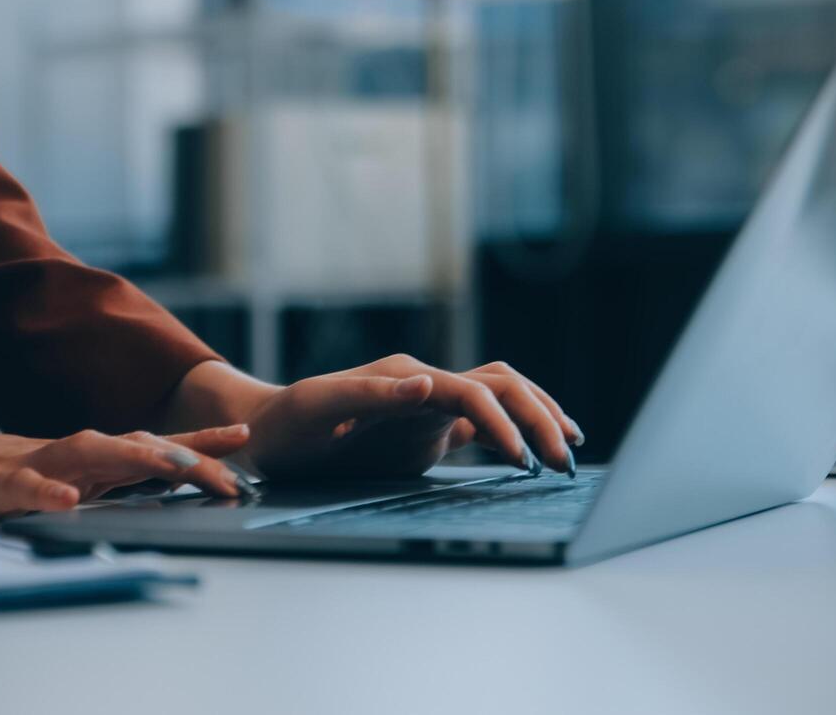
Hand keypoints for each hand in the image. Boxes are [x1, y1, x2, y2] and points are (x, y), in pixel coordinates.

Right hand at [0, 378, 251, 517]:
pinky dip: (43, 492)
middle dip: (186, 453)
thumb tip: (93, 497)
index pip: (138, 451)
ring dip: (134, 459)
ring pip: (84, 457)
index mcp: (63, 460)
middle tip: (238, 459)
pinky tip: (69, 500)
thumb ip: (55, 489)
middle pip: (129, 448)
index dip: (189, 447)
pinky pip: (14, 487)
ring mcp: (16, 466)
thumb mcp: (18, 487)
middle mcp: (50, 456)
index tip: (238, 446)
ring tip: (179, 466)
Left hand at [173, 357, 582, 481]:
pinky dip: (514, 431)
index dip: (503, 422)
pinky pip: (483, 420)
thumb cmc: (287, 424)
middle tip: (566, 460)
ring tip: (568, 451)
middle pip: (501, 386)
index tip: (523, 459)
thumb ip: (372, 395)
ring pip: (500, 397)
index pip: (473, 391)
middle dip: (539, 417)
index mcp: (405, 375)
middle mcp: (423, 383)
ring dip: (536, 417)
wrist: (267, 433)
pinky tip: (536, 454)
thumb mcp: (320, 408)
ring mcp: (428, 404)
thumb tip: (429, 385)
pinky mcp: (426, 427)